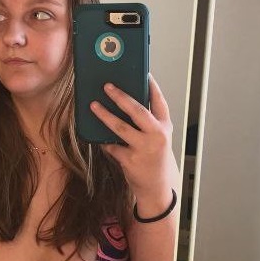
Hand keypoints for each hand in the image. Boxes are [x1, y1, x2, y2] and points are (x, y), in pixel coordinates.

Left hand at [90, 74, 179, 208]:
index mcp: (165, 128)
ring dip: (105, 115)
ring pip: (120, 127)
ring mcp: (143, 148)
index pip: (159, 102)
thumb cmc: (155, 160)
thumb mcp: (158, 140)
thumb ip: (148, 124)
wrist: (156, 187)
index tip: (143, 73)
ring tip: (94, 105)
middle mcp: (157, 136)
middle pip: (137, 111)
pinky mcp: (130, 160)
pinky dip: (104, 142)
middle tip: (108, 86)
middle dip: (121, 97)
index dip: (152, 87)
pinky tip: (99, 138)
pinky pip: (112, 146)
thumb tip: (126, 104)